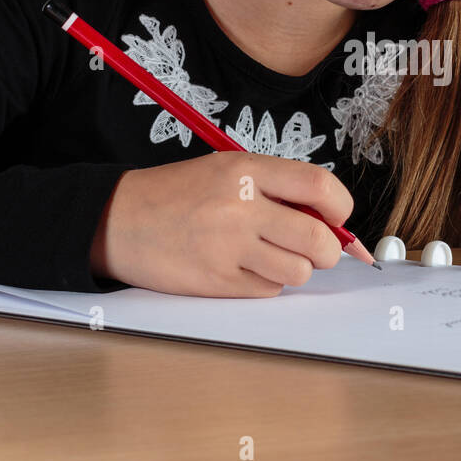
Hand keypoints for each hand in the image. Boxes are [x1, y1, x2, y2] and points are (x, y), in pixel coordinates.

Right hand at [89, 152, 353, 296]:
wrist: (118, 220)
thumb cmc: (180, 194)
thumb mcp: (229, 171)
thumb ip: (280, 189)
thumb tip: (334, 222)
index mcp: (247, 170)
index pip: (320, 186)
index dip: (341, 208)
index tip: (337, 218)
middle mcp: (241, 207)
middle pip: (318, 239)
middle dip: (328, 250)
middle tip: (315, 248)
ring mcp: (229, 247)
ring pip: (298, 271)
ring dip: (293, 268)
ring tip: (268, 254)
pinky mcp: (217, 281)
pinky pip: (268, 290)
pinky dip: (265, 282)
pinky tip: (241, 267)